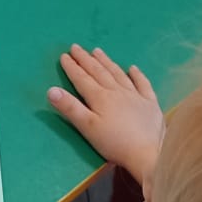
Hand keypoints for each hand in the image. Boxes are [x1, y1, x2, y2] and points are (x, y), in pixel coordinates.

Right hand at [47, 45, 162, 183]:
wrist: (148, 153)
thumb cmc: (114, 143)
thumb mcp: (87, 127)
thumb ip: (70, 108)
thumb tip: (51, 90)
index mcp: (100, 97)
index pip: (82, 79)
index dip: (72, 67)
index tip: (64, 55)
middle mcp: (117, 92)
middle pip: (99, 72)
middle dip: (86, 59)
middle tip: (77, 47)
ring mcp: (135, 96)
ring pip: (118, 74)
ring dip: (107, 62)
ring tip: (98, 51)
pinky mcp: (150, 103)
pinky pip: (143, 84)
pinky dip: (137, 75)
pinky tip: (133, 68)